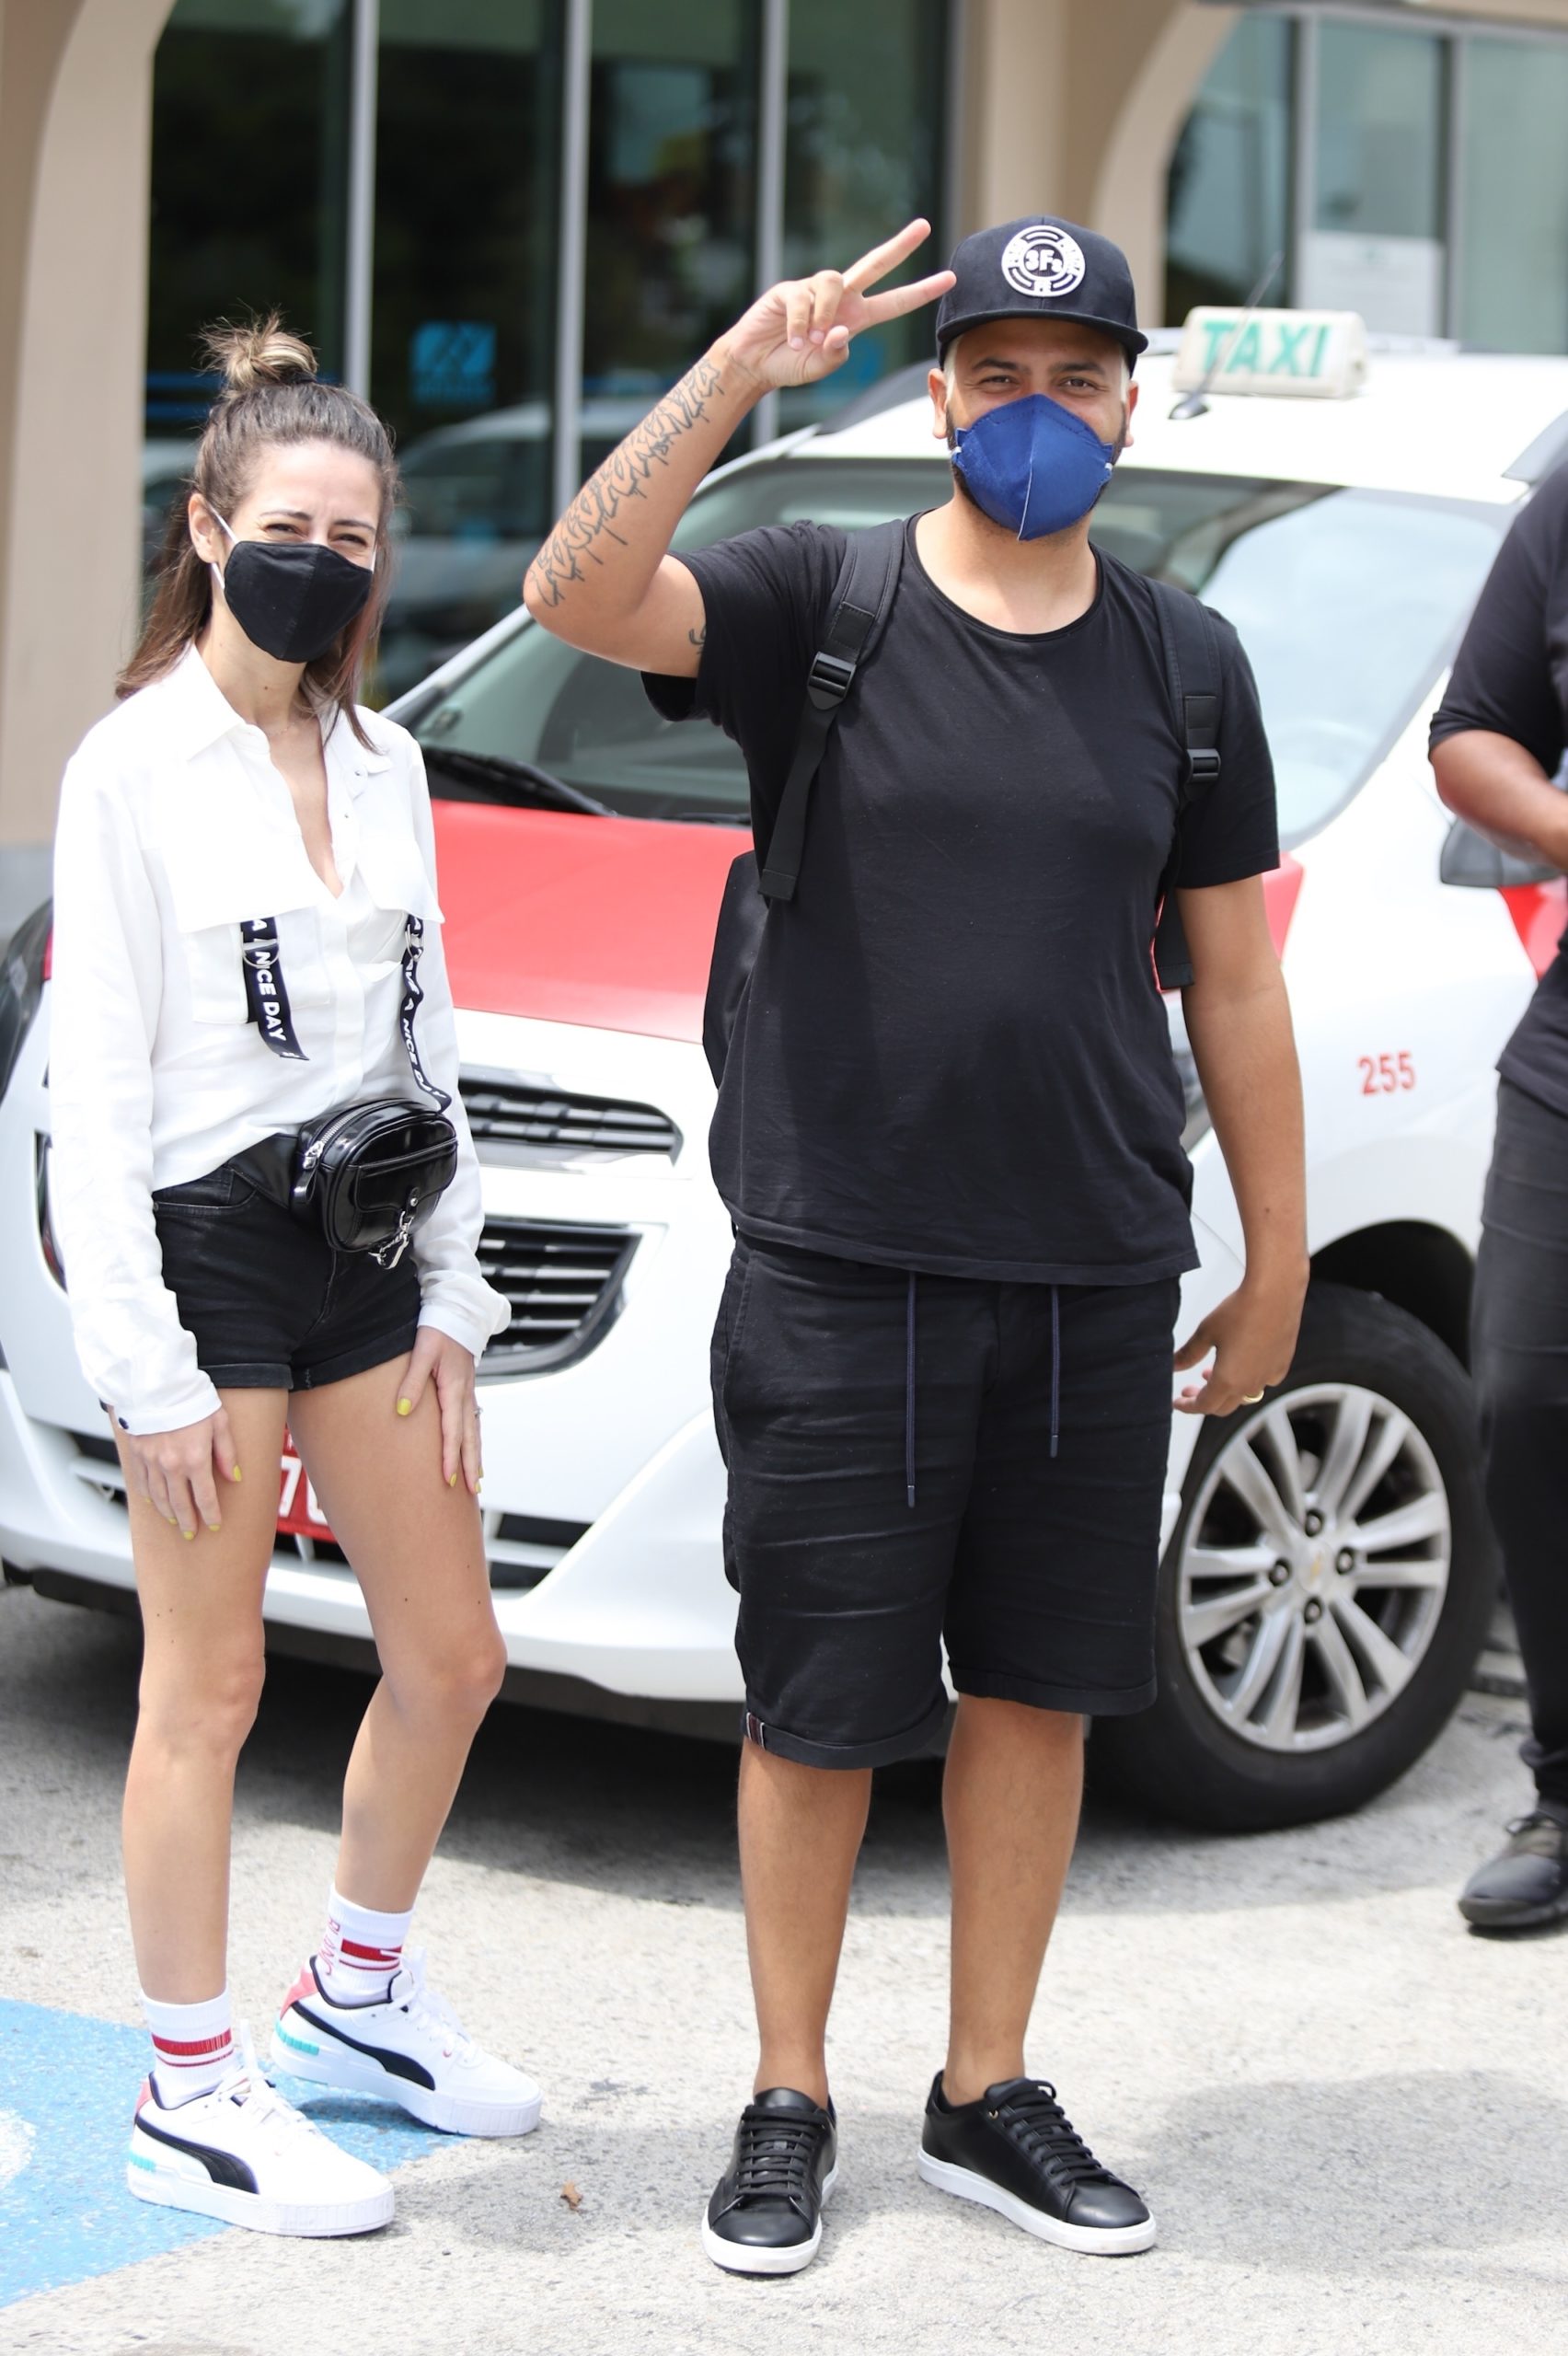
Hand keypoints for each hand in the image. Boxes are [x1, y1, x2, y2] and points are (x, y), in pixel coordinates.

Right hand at [124, 1407, 240, 1538]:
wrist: (158, 1384)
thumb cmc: (192, 1399)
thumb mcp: (219, 1423)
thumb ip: (227, 1453)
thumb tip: (233, 1477)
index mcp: (194, 1459)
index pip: (205, 1497)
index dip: (211, 1514)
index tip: (214, 1525)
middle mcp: (171, 1465)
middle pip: (180, 1504)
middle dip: (188, 1522)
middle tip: (192, 1534)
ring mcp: (151, 1461)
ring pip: (159, 1498)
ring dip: (168, 1513)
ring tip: (176, 1522)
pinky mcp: (137, 1454)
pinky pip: (142, 1483)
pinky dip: (149, 1497)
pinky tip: (154, 1503)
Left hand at [396, 1327, 481, 1493]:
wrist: (458, 1310)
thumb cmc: (438, 1328)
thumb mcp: (421, 1351)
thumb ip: (411, 1381)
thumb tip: (401, 1411)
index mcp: (453, 1388)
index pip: (452, 1431)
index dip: (450, 1456)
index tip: (448, 1479)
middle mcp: (465, 1394)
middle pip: (470, 1437)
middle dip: (470, 1465)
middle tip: (472, 1491)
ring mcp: (468, 1392)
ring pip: (474, 1431)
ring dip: (476, 1457)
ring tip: (477, 1481)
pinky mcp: (466, 1389)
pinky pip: (473, 1421)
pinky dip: (474, 1440)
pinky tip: (473, 1450)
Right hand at [717, 218, 954, 392]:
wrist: (753, 363)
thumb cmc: (790, 365)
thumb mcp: (820, 367)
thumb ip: (836, 353)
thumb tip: (840, 330)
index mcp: (855, 318)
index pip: (894, 302)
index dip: (921, 292)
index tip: (950, 279)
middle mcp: (840, 298)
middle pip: (874, 264)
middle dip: (900, 246)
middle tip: (925, 226)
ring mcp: (814, 290)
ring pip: (833, 284)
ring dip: (824, 316)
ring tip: (808, 341)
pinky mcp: (789, 288)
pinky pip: (802, 300)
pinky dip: (798, 325)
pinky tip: (791, 340)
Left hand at [1173, 1277, 1304, 1416]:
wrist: (1274, 1293)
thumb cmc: (1240, 1310)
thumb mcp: (1206, 1332)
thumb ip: (1189, 1354)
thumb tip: (1174, 1366)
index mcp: (1228, 1381)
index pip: (1204, 1405)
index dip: (1188, 1406)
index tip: (1178, 1401)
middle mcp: (1250, 1384)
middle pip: (1223, 1406)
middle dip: (1204, 1400)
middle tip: (1189, 1388)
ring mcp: (1269, 1376)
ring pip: (1243, 1396)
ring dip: (1225, 1390)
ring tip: (1210, 1373)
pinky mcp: (1282, 1364)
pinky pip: (1263, 1383)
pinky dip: (1248, 1381)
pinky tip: (1242, 1366)